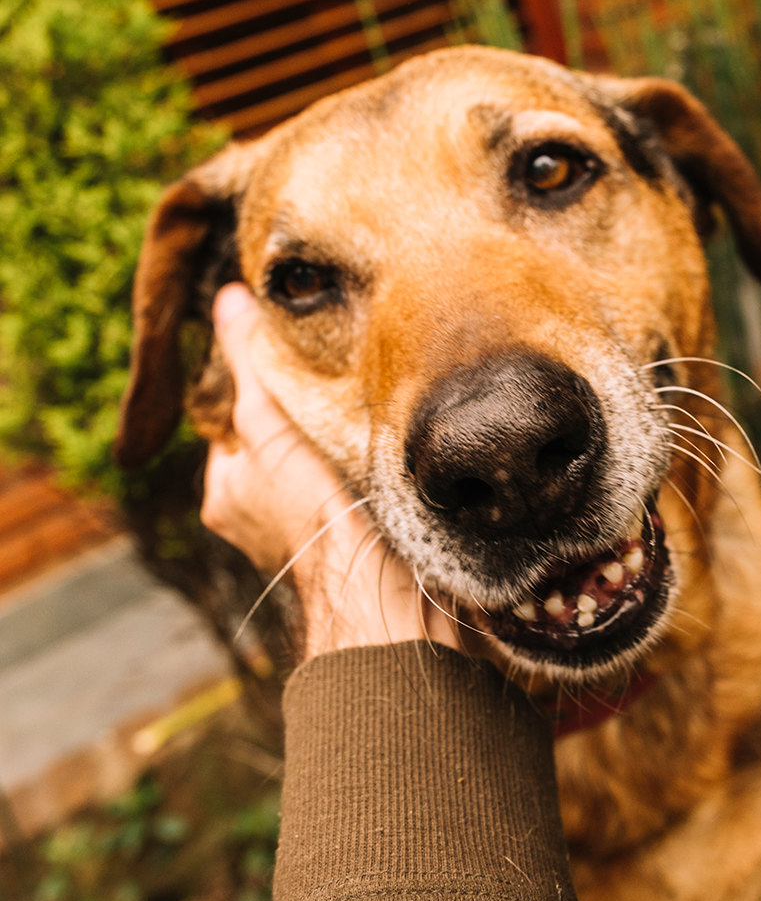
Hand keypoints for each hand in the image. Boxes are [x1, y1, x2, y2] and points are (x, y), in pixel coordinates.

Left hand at [202, 283, 460, 659]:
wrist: (387, 600)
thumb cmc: (318, 524)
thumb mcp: (270, 434)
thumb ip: (250, 369)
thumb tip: (228, 300)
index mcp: (228, 496)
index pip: (236, 418)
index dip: (258, 378)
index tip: (286, 341)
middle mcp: (263, 516)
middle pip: (279, 436)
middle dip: (303, 402)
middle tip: (331, 358)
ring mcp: (314, 527)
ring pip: (319, 457)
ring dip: (341, 425)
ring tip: (366, 385)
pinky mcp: (359, 533)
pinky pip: (357, 476)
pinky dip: (370, 451)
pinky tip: (391, 426)